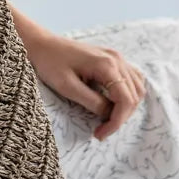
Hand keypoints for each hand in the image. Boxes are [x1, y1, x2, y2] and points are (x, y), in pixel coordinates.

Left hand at [26, 33, 146, 140]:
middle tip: (100, 131)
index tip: (99, 135)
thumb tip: (109, 115)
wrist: (42, 44)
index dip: (116, 122)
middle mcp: (117, 59)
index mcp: (107, 65)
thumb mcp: (67, 86)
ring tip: (106, 119)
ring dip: (125, 108)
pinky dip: (127, 94)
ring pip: (136, 89)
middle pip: (133, 96)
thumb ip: (91, 102)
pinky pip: (131, 79)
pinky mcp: (112, 58)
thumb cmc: (49, 63)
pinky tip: (112, 104)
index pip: (126, 100)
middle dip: (119, 118)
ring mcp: (116, 57)